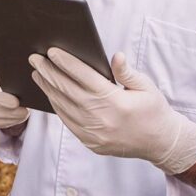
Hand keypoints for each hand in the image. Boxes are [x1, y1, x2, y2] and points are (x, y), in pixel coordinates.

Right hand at [0, 64, 29, 129]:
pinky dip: (8, 121)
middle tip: (17, 103)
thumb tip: (8, 79)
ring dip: (8, 114)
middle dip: (2, 101)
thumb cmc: (10, 79)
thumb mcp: (10, 72)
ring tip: (23, 112)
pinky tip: (19, 118)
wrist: (5, 90)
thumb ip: (9, 74)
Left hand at [30, 49, 195, 175]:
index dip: (66, 63)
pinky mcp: (90, 142)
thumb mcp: (146, 87)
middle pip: (67, 90)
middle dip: (48, 72)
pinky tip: (50, 93)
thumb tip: (115, 56)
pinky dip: (56, 105)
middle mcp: (101, 118)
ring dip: (47, 88)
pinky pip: (67, 121)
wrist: (161, 144)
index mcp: (115, 101)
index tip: (51, 51)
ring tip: (37, 73)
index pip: (84, 77)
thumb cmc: (153, 110)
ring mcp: (94, 133)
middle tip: (34, 58)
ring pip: (63, 106)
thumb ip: (127, 72)